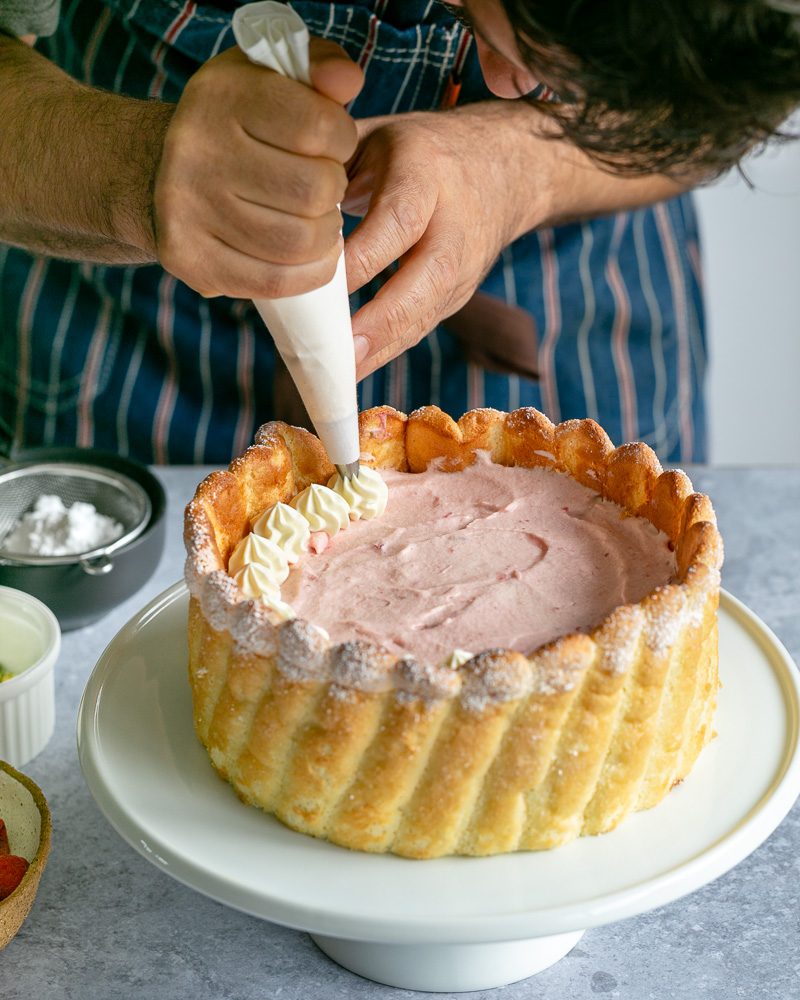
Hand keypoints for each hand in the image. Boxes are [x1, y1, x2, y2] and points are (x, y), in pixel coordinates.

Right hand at [153, 40, 362, 298]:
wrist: (157, 170)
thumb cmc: (236, 123)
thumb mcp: (271, 76)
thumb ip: (319, 66)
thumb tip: (347, 83)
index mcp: (221, 96)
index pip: (318, 127)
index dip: (342, 140)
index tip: (333, 144)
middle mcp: (196, 150)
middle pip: (312, 190)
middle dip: (334, 191)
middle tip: (324, 186)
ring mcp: (188, 210)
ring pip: (298, 242)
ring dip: (325, 235)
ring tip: (318, 219)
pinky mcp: (191, 260)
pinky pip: (275, 281)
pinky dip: (309, 273)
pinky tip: (313, 256)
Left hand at [343, 104, 550, 378]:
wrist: (506, 168)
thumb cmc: (420, 151)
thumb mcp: (379, 136)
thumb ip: (332, 164)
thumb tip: (275, 205)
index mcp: (426, 174)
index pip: (397, 222)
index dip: (362, 259)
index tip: (318, 286)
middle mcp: (452, 225)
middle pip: (425, 280)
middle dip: (382, 321)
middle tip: (341, 355)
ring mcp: (462, 267)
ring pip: (425, 314)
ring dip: (381, 349)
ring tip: (338, 378)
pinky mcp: (458, 296)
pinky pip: (420, 326)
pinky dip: (386, 351)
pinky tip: (350, 372)